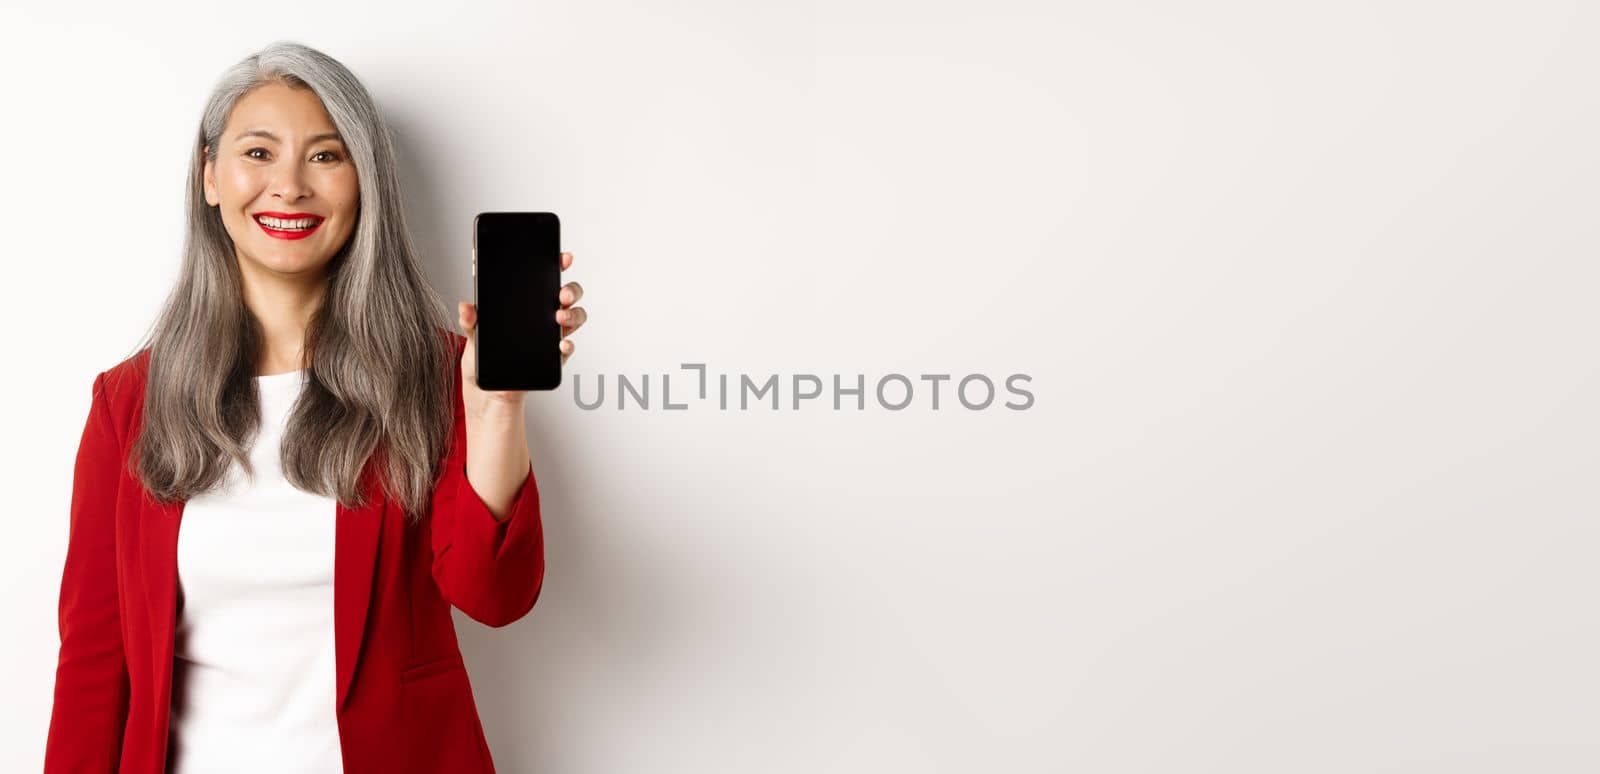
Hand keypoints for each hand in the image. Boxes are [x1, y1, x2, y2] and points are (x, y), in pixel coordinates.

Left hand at [457, 251, 587, 414]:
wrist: (488, 395)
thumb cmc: (482, 363)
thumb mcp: (472, 338)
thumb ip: (470, 321)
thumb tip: (466, 307)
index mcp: (524, 305)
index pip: (545, 279)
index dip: (557, 265)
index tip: (562, 257)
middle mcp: (542, 317)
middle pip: (567, 296)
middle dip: (570, 289)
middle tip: (561, 293)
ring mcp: (550, 336)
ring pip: (574, 317)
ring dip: (573, 314)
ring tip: (560, 317)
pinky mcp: (554, 358)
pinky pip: (568, 347)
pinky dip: (567, 344)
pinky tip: (560, 344)